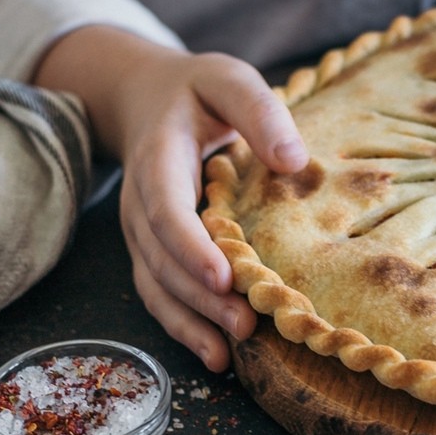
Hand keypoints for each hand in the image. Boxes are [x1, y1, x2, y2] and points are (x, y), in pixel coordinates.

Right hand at [33, 27, 307, 368]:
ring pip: (156, 284)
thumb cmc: (199, 90)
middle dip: (200, 297)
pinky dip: (182, 324)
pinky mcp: (152, 248)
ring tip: (228, 354)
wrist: (147, 97)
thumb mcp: (230, 80)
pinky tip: (215, 354)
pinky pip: (159, 292)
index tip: (224, 276)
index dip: (191, 246)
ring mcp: (141, 230)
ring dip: (190, 321)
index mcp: (158, 157)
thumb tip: (294, 160)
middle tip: (244, 324)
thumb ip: (260, 112)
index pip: (166, 208)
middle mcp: (140, 200)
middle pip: (161, 258)